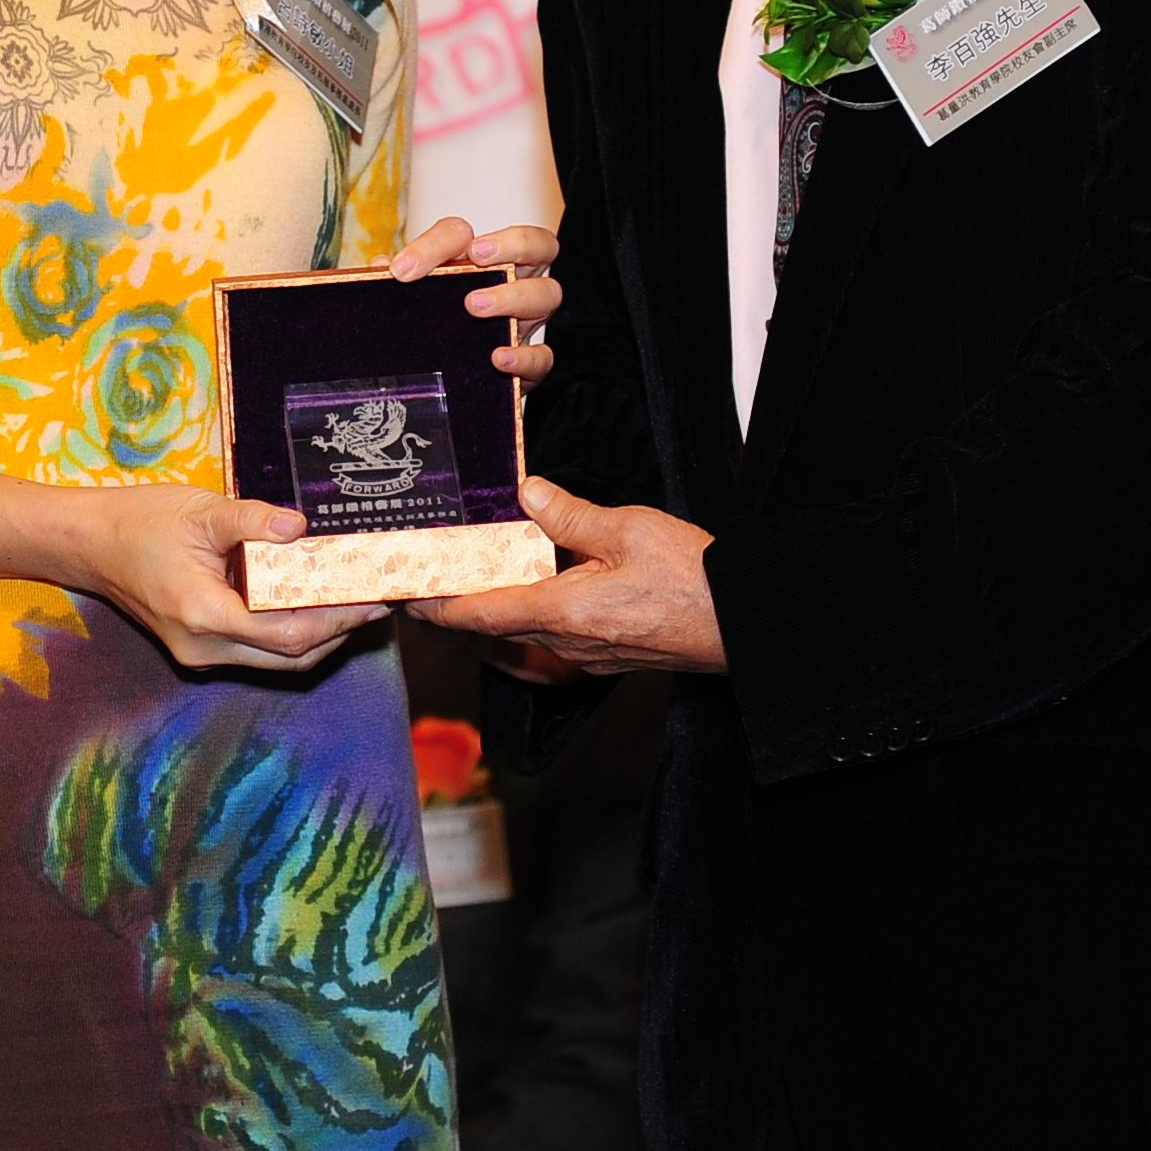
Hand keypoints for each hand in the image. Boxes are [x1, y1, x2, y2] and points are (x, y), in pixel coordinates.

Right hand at [72, 486, 387, 673]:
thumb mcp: (201, 510)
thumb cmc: (140, 522)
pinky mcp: (197, 650)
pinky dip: (288, 634)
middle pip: (290, 657)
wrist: (89, 544)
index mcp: (204, 614)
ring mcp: (198, 655)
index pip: (290, 634)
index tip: (372, 601)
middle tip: (374, 603)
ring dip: (316, 637)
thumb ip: (254, 520)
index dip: (338, 621)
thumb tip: (302, 527)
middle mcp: (203, 648)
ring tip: (350, 604)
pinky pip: (256, 653)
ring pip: (275, 661)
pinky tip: (308, 604)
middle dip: (338, 633)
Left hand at [389, 216, 563, 389]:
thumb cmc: (431, 329)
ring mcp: (523, 322)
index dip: (436, 244)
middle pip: (539, 246)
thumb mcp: (410, 304)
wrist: (444, 382)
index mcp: (476, 263)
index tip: (405, 268)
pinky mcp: (528, 364)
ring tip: (475, 306)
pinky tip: (498, 358)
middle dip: (512, 245)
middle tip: (477, 259)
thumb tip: (381, 269)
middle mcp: (510, 283)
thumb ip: (395, 285)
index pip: (462, 234)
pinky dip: (525, 356)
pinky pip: (543, 356)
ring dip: (513, 295)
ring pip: (547, 294)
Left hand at [410, 477, 725, 673]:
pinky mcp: (608, 656)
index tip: (406, 597)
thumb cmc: (695, 578)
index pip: (480, 615)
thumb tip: (526, 494)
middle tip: (424, 585)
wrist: (744, 623)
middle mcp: (567, 644)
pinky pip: (550, 642)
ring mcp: (587, 657)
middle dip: (455, 611)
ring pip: (520, 638)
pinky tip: (528, 597)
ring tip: (465, 588)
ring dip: (489, 617)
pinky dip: (525, 622)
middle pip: (493, 631)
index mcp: (563, 612)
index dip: (437, 608)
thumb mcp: (629, 529)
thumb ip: (570, 515)